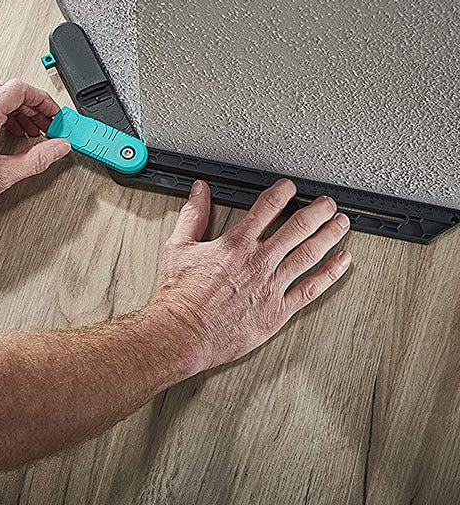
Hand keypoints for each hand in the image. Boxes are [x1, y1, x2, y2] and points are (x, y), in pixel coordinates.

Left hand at [0, 80, 70, 231]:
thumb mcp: (2, 176)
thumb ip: (37, 159)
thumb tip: (58, 147)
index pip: (18, 90)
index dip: (41, 100)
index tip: (53, 114)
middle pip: (8, 90)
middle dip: (32, 106)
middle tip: (46, 125)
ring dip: (17, 110)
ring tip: (31, 130)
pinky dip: (1, 115)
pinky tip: (9, 133)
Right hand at [148, 178, 351, 379]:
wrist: (182, 333)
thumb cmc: (179, 294)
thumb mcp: (179, 245)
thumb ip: (193, 215)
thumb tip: (199, 191)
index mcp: (235, 243)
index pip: (267, 208)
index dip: (283, 193)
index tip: (291, 187)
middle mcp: (258, 261)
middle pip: (297, 228)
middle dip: (317, 212)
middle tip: (328, 203)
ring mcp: (271, 286)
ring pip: (309, 254)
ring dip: (329, 235)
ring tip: (342, 223)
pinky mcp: (277, 311)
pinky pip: (311, 290)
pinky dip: (330, 274)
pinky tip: (342, 262)